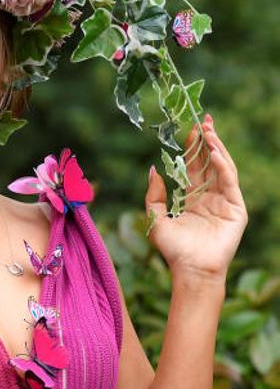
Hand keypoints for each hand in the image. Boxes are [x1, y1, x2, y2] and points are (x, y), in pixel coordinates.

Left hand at [144, 114, 247, 287]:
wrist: (190, 268)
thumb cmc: (173, 249)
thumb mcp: (155, 218)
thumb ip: (153, 195)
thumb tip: (153, 169)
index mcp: (193, 197)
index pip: (194, 166)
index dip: (192, 147)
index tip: (189, 128)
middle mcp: (210, 196)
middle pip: (210, 162)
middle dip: (207, 141)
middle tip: (203, 120)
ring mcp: (225, 201)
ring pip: (222, 168)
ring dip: (216, 149)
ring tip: (208, 131)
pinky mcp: (236, 208)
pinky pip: (230, 182)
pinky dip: (223, 166)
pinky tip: (215, 153)